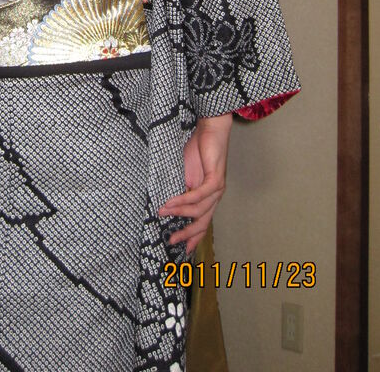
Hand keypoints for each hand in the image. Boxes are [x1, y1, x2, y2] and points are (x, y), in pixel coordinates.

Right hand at [157, 112, 231, 255]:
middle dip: (187, 233)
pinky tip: (172, 202)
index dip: (194, 237)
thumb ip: (179, 189)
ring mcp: (217, 189)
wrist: (210, 129)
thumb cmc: (197, 149)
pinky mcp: (215, 180)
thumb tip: (164, 203)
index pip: (202, 221)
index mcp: (208, 196)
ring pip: (199, 210)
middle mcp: (215, 196)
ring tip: (162, 212)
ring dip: (179, 212)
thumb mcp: (184, 173)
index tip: (183, 250)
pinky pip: (199, 196)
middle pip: (203, 222)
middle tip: (172, 240)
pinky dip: (184, 200)